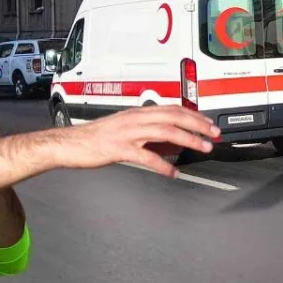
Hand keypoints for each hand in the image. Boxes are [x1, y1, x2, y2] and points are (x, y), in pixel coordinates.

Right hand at [57, 106, 218, 177]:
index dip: (194, 115)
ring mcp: (127, 133)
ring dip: (188, 140)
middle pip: (174, 117)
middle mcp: (135, 119)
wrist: (68, 144)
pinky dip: (162, 166)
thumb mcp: (125, 126)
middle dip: (198, 124)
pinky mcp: (119, 149)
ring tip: (202, 148)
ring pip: (165, 132)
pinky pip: (145, 157)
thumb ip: (146, 129)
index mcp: (138, 112)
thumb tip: (168, 137)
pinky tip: (172, 173)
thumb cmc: (95, 137)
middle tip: (214, 134)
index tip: (209, 123)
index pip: (173, 109)